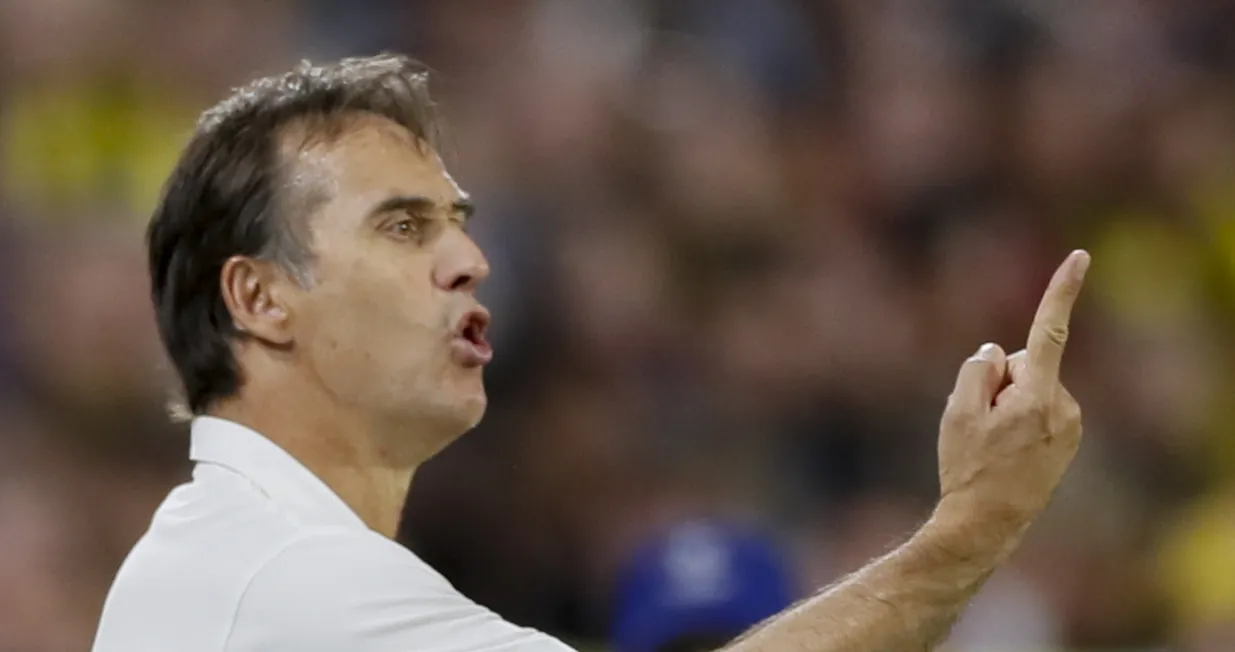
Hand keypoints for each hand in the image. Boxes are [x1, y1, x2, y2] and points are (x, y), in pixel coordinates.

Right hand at [932, 251, 1088, 547]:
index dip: (1061, 291)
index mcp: (1036, 396)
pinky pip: (1037, 407)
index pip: (1048, 331)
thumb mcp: (957, 412)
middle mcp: (1063, 406)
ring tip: (992, 443)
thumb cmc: (968, 467)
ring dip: (1007, 402)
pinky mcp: (1068, 437)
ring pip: (1029, 386)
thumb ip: (976, 370)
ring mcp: (1069, 423)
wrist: (987, 523)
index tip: (1081, 256)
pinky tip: (1006, 449)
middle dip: (999, 381)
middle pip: (1021, 363)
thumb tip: (995, 353)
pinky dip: (1019, 417)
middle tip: (979, 424)